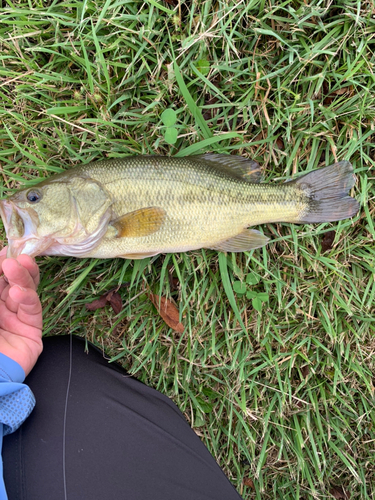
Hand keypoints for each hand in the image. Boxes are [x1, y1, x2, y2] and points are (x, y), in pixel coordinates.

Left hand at [0, 247, 42, 375]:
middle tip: (14, 255)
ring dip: (22, 276)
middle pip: (12, 281)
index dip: (1, 262)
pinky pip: (32, 309)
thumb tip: (0, 261)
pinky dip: (27, 297)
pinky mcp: (31, 331)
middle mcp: (0, 309)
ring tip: (16, 264)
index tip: (5, 249)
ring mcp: (16, 319)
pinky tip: (17, 291)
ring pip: (25, 291)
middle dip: (14, 266)